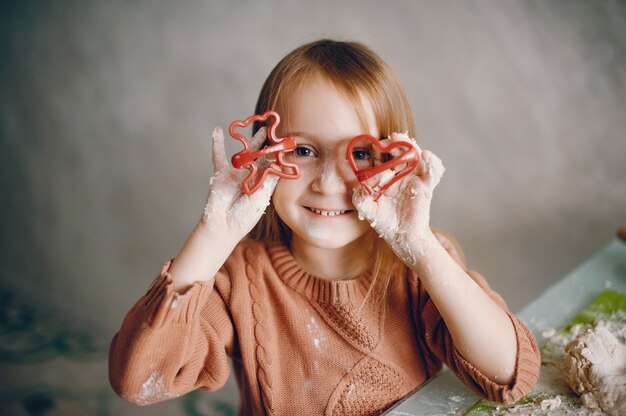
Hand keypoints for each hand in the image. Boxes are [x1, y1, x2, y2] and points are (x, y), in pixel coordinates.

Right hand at [202, 126, 277, 238]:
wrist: (223, 226)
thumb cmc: (244, 217)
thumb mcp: (261, 197)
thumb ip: (269, 179)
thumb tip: (279, 162)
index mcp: (262, 185)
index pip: (273, 167)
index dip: (279, 156)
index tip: (288, 144)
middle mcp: (250, 177)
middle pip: (262, 157)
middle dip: (269, 145)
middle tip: (277, 132)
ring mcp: (236, 174)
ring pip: (245, 153)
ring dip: (252, 141)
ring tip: (263, 129)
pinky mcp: (221, 173)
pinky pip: (218, 155)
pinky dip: (216, 143)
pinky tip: (217, 130)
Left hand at [352, 133, 444, 267]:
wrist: (402, 236)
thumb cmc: (385, 222)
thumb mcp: (368, 210)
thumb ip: (360, 199)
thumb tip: (357, 187)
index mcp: (386, 176)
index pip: (383, 156)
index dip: (379, 148)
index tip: (374, 143)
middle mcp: (400, 174)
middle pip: (400, 151)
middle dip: (396, 142)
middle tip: (391, 138)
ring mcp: (414, 179)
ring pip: (417, 156)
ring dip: (412, 146)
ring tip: (406, 141)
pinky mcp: (426, 187)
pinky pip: (433, 172)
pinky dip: (433, 163)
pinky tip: (426, 155)